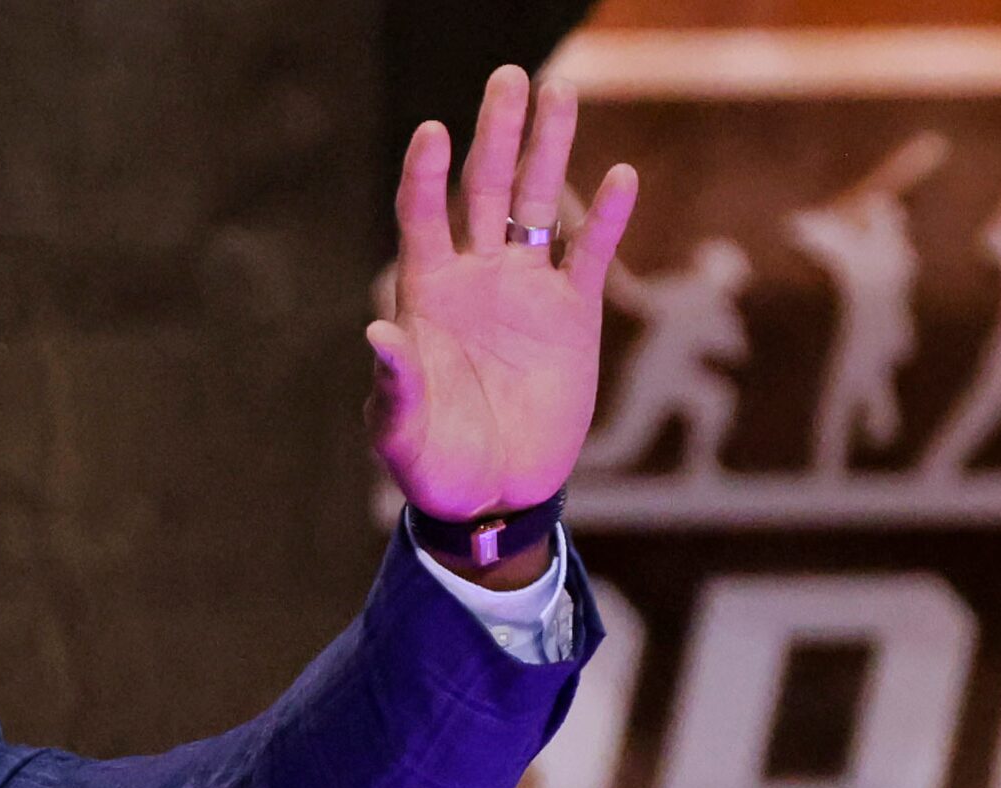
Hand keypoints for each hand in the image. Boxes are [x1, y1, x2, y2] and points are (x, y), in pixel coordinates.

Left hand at [367, 66, 640, 523]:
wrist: (494, 497)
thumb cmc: (434, 466)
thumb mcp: (401, 435)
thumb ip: (394, 386)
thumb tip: (379, 336)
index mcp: (426, 295)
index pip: (423, 217)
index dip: (426, 176)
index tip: (433, 132)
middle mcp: (475, 278)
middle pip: (484, 190)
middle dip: (497, 134)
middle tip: (512, 77)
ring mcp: (525, 291)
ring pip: (537, 205)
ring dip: (548, 151)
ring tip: (560, 92)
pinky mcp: (571, 316)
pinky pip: (588, 256)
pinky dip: (606, 220)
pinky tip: (621, 177)